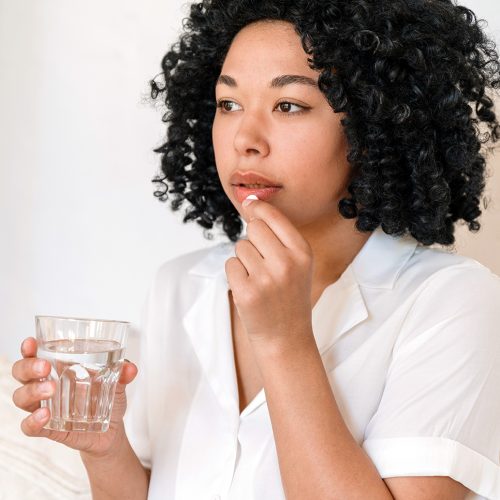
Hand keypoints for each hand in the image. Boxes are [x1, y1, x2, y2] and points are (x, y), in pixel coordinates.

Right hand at [11, 337, 137, 457]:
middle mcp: (46, 386)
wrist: (112, 431)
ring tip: (50, 390)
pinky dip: (33, 421)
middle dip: (28, 367)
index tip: (31, 342)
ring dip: (32, 391)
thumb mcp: (119, 383)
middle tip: (44, 367)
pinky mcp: (50, 429)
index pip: (35, 354)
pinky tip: (45, 415)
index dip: (29, 348)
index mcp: (60, 368)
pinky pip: (30, 427)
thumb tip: (130, 367)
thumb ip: (124, 373)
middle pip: (21, 373)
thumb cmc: (108, 399)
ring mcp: (46, 407)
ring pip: (21, 397)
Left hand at [225, 196, 314, 349]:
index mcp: (302, 252)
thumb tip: (251, 202)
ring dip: (244, 260)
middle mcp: (286, 263)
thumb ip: (279, 235)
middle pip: (254, 228)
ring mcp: (265, 279)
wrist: (286, 337)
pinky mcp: (246, 292)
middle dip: (252, 239)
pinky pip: (230, 265)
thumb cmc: (289, 296)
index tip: (250, 203)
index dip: (257, 207)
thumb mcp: (298, 264)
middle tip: (262, 261)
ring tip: (259, 280)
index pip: (273, 216)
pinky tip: (250, 289)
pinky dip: (236, 275)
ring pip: (240, 247)